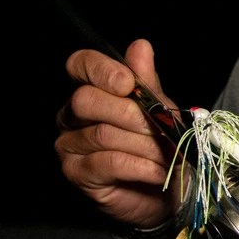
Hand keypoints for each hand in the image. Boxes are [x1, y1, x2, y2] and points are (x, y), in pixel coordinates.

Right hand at [54, 39, 185, 228]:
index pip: (80, 65)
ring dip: (145, 145)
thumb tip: (139, 47)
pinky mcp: (77, 173)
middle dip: (131, 114)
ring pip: (102, 134)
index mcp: (94, 90)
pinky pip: (107, 162)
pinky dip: (141, 166)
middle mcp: (73, 115)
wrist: (167, 192)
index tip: (128, 83)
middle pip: (86, 100)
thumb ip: (147, 82)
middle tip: (161, 129)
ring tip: (168, 155)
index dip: (100, 70)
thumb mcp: (161, 110)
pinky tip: (159, 171)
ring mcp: (70, 145)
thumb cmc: (162, 146)